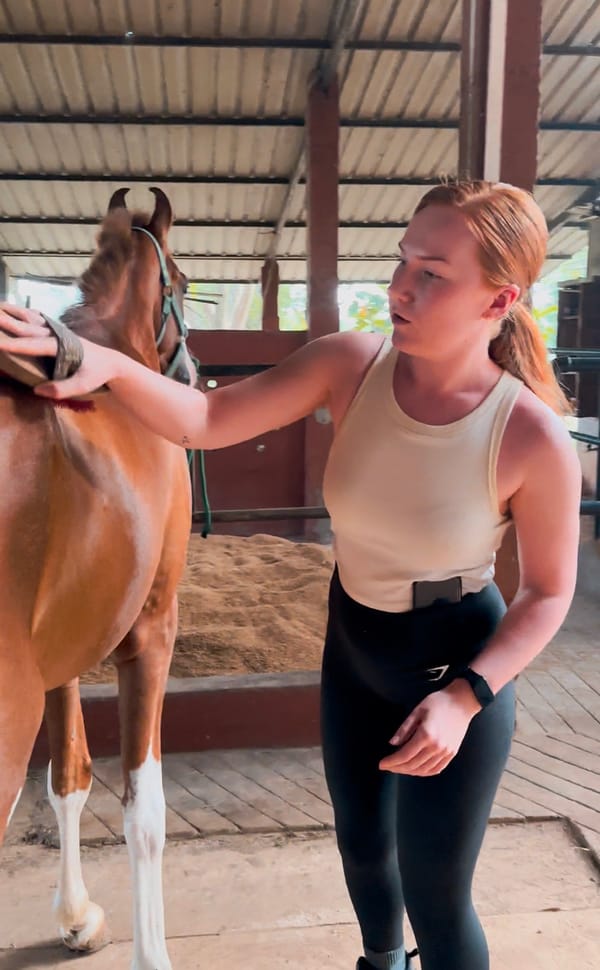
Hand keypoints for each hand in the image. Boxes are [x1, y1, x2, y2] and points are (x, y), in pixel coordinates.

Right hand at [0, 302, 121, 397]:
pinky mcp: (56, 331)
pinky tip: (14, 308)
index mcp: (61, 346)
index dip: (14, 345)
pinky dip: (23, 312)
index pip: (33, 345)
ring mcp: (56, 330)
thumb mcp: (83, 385)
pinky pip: (37, 319)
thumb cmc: (96, 374)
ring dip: (13, 311)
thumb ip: (61, 389)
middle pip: (27, 326)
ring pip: (31, 318)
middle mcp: (56, 334)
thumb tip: (38, 390)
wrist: (110, 362)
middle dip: (7, 321)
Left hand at [379, 680, 480, 776]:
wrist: (462, 701)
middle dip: (397, 768)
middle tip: (387, 767)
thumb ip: (404, 729)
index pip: (404, 755)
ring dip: (409, 772)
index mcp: (425, 735)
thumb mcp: (417, 711)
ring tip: (399, 768)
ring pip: (423, 770)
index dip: (391, 762)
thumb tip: (392, 744)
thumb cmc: (438, 702)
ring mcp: (445, 752)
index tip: (381, 764)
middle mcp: (436, 747)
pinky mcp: (452, 753)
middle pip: (412, 765)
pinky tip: (416, 770)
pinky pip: (436, 769)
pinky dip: (424, 772)